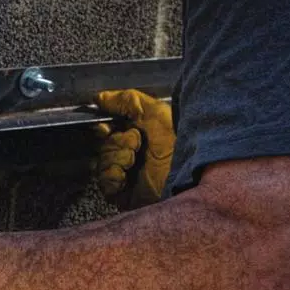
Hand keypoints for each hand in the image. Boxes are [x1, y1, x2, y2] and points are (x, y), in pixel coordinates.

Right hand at [93, 89, 174, 208]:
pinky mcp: (124, 192)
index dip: (104, 125)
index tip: (108, 126)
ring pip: (100, 163)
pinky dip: (113, 177)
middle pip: (102, 144)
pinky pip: (104, 183)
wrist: (188, 175)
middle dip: (116, 143)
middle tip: (136, 144)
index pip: (108, 127)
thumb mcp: (156, 112)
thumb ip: (127, 100)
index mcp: (138, 133)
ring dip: (115, 159)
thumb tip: (100, 97)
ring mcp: (127, 173)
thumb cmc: (179, 143)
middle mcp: (131, 152)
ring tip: (134, 162)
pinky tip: (126, 177)